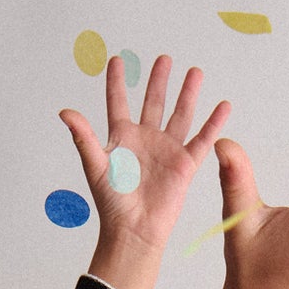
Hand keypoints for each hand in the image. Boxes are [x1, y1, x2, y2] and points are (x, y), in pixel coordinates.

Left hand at [59, 53, 230, 257]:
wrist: (134, 230)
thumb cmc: (112, 203)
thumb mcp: (95, 165)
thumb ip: (83, 136)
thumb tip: (65, 111)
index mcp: (122, 138)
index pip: (118, 103)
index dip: (116, 82)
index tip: (117, 61)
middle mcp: (146, 140)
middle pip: (153, 102)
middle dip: (159, 80)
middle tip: (164, 59)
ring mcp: (167, 150)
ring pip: (180, 114)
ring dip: (187, 93)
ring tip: (195, 72)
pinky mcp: (185, 165)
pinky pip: (202, 140)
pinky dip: (213, 124)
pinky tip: (223, 106)